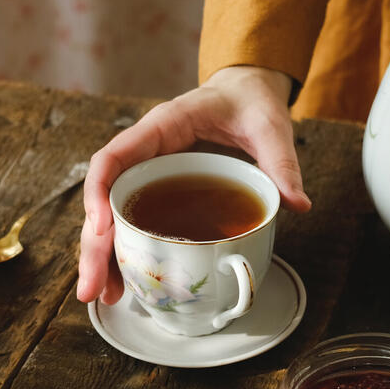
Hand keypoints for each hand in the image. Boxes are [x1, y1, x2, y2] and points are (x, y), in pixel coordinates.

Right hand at [77, 66, 311, 303]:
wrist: (248, 92)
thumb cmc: (250, 101)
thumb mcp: (269, 126)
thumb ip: (280, 162)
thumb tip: (297, 204)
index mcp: (162, 126)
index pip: (114, 156)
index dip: (99, 192)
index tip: (101, 228)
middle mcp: (146, 151)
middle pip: (105, 198)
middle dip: (95, 244)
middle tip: (92, 288)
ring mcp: (149, 171)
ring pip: (113, 214)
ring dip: (104, 255)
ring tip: (103, 296)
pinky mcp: (160, 188)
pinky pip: (134, 218)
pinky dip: (126, 249)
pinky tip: (125, 280)